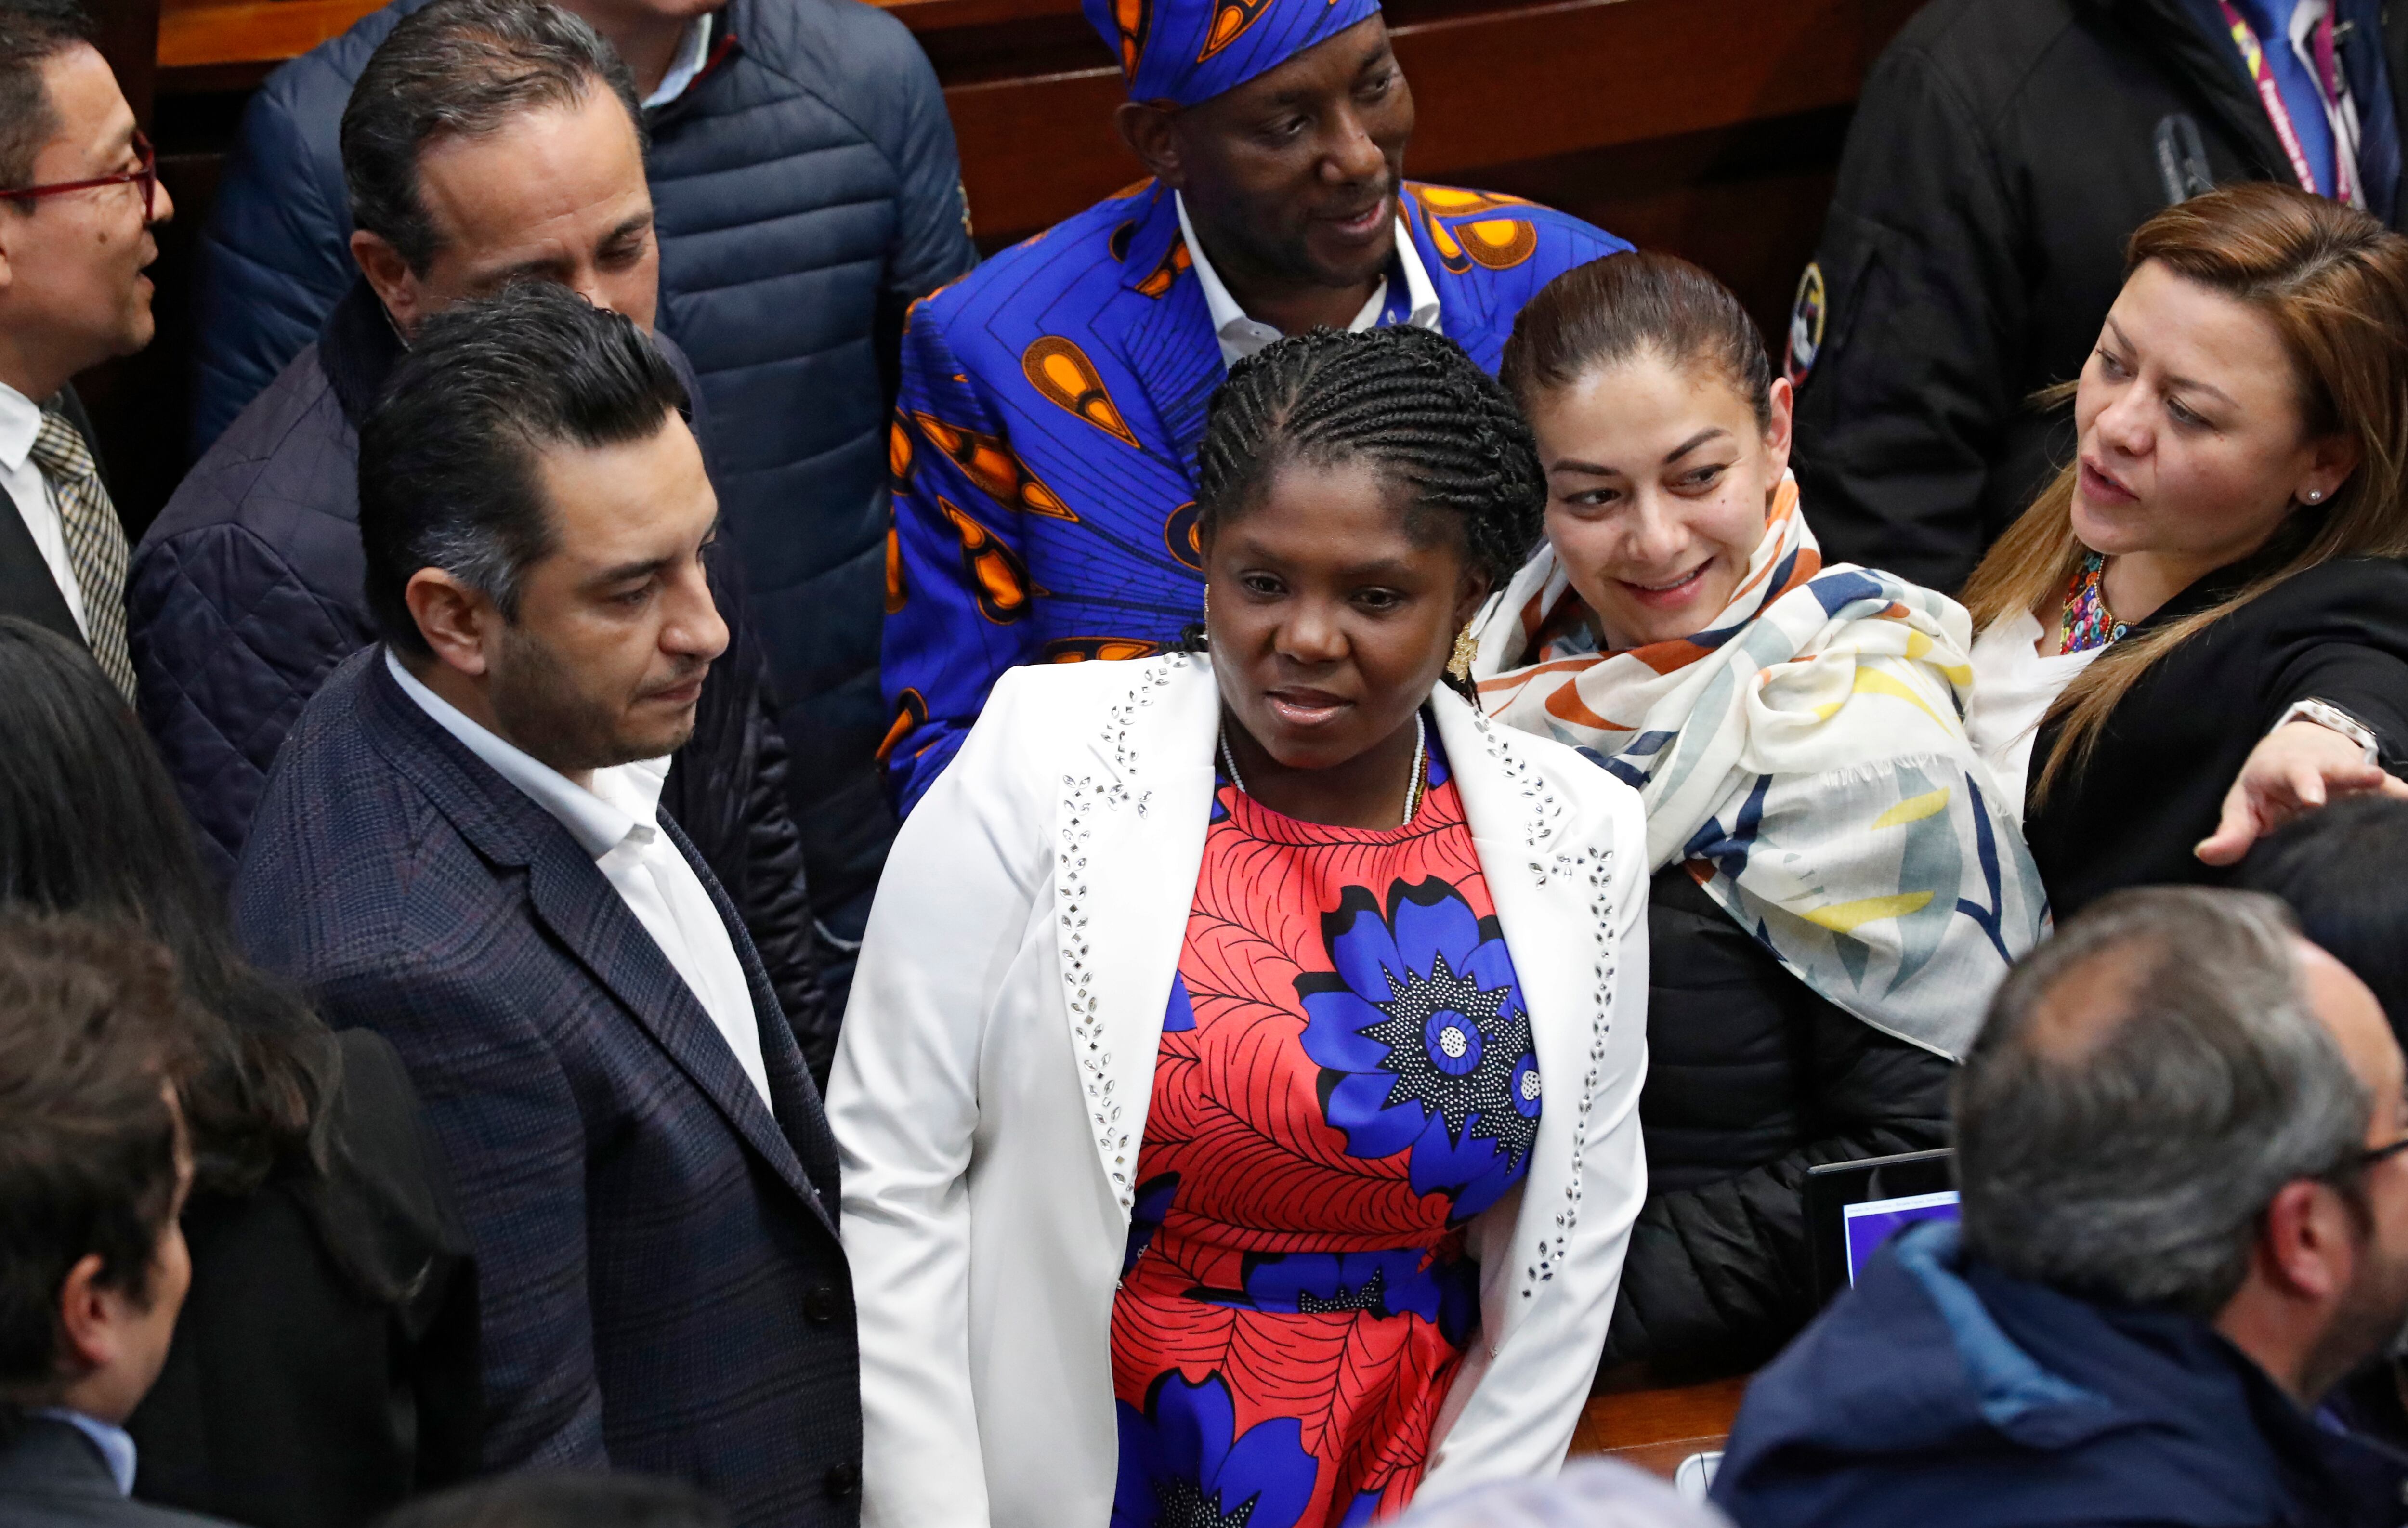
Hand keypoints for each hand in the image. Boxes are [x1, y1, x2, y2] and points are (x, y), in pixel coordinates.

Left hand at [2194, 720, 2407, 865]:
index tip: (2313, 799)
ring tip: (2405, 797)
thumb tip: (2205, 854)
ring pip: (2374, 781)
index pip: (2296, 773)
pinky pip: (2395, 795)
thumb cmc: (2264, 788)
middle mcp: (2325, 768)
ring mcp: (2353, 777)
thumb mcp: (2244, 805)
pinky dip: (2403, 802)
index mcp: (2288, 769)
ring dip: (2389, 789)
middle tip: (2374, 781)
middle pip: (2342, 768)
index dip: (2305, 783)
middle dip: (2355, 775)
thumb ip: (2231, 833)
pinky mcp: (2375, 790)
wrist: (2298, 752)